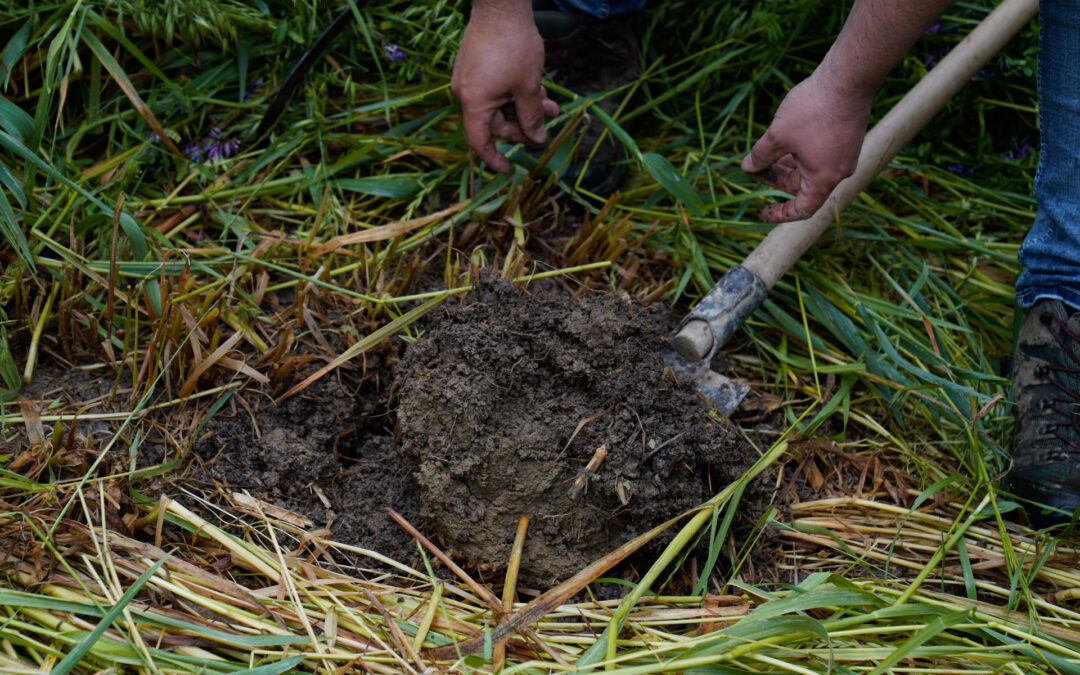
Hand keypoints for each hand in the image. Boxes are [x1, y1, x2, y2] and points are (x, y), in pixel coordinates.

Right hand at [451, 7, 559, 171]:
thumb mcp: (528, 87)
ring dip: (524, 106)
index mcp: (474, 103)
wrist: (500, 6)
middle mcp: (465, 93)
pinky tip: (536, 87)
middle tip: (549, 120)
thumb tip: (537, 139)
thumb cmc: (514, 45)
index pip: (480, 142)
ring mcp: (468, 79)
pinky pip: (494, 89)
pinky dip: (514, 92)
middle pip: (495, 122)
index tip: (507, 169)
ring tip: (550, 102)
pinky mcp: (474, 66)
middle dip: (524, 123)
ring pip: (499, 104)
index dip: (494, 158)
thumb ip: (532, 117)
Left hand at [742, 72, 872, 222]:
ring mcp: (845, 155)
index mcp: (824, 179)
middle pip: (803, 186)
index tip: (762, 212)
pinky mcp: (846, 139)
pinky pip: (820, 155)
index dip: (780, 214)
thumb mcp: (778, 136)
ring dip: (787, 163)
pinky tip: (784, 138)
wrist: (848, 78)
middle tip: (754, 166)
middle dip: (777, 178)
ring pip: (810, 168)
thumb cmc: (813, 109)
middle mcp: (839, 172)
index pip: (802, 209)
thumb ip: (760, 156)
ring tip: (765, 151)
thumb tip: (747, 167)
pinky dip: (800, 152)